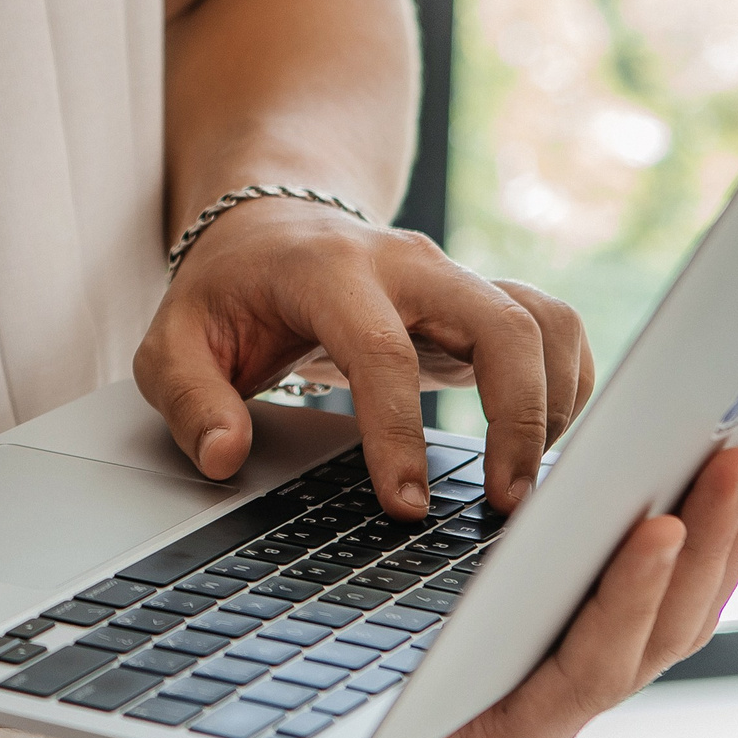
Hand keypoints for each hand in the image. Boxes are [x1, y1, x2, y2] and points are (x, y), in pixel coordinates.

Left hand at [134, 200, 590, 515]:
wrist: (268, 231)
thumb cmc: (224, 295)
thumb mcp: (172, 342)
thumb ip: (188, 399)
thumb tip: (224, 455)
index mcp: (326, 270)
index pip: (380, 351)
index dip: (398, 434)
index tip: (405, 507)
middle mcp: (405, 262)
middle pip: (499, 323)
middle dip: (519, 416)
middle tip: (509, 503)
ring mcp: (452, 276)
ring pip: (543, 319)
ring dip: (555, 401)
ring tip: (527, 480)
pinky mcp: (480, 297)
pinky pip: (552, 327)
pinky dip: (566, 384)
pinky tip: (539, 445)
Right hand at [389, 447, 737, 737]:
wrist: (389, 723)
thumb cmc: (371, 715)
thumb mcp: (371, 729)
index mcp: (522, 731)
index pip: (595, 665)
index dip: (631, 596)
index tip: (658, 527)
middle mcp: (576, 709)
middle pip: (664, 632)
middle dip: (703, 545)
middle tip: (728, 465)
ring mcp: (606, 673)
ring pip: (689, 612)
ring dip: (725, 534)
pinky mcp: (619, 638)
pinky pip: (686, 597)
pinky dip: (716, 541)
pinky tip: (733, 487)